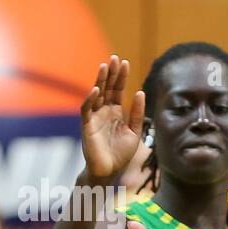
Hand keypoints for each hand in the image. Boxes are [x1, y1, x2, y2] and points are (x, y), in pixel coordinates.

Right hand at [80, 54, 144, 181]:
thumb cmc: (120, 153)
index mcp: (115, 112)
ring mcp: (94, 117)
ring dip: (100, 80)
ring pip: (96, 94)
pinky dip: (91, 99)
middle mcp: (104, 111)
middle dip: (111, 73)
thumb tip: (140, 92)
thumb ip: (138, 114)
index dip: (121, 77)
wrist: (109, 171)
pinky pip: (87, 109)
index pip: (117, 90)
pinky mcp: (87, 126)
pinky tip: (97, 89)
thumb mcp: (134, 132)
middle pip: (107, 88)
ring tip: (105, 66)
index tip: (125, 62)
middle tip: (115, 57)